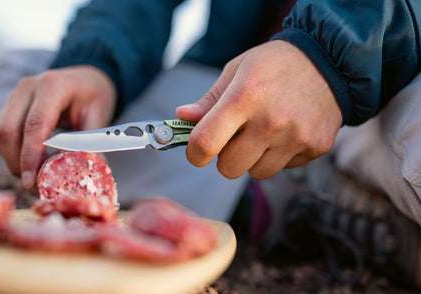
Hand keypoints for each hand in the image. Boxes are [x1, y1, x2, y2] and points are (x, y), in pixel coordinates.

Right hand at [0, 65, 115, 187]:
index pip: (35, 124)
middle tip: (35, 183)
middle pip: (7, 130)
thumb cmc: (94, 96)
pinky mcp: (8, 106)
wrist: (86, 78)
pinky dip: (10, 152)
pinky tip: (30, 160)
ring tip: (35, 173)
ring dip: (11, 159)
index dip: (30, 155)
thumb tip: (92, 168)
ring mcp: (14, 96)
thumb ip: (91, 140)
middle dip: (16, 162)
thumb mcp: (100, 114)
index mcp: (53, 85)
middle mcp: (28, 88)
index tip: (32, 180)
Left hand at [176, 40, 341, 179]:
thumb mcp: (238, 70)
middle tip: (234, 138)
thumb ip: (210, 99)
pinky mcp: (315, 147)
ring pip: (256, 173)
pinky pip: (283, 168)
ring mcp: (296, 137)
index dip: (195, 153)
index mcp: (245, 96)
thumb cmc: (275, 64)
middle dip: (225, 157)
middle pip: (229, 168)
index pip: (206, 142)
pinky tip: (286, 132)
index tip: (197, 151)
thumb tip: (183, 117)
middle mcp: (271, 120)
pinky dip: (278, 156)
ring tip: (264, 132)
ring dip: (253, 159)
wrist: (331, 61)